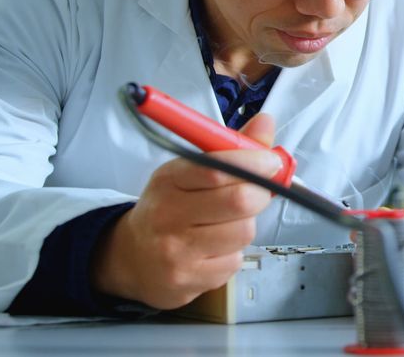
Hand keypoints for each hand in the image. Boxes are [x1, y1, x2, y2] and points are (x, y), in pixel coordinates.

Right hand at [92, 114, 280, 308]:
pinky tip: (215, 248)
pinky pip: (235, 261)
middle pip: (239, 201)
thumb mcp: (189, 172)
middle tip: (260, 192)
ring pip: (244, 232)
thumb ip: (230, 150)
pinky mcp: (188, 280)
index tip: (272, 162)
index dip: (255, 162)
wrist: (131, 258)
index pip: (217, 167)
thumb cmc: (169, 208)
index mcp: (169, 179)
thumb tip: (266, 122)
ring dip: (246, 225)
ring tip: (227, 223)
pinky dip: (233, 253)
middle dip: (261, 194)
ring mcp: (176, 251)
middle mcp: (168, 214)